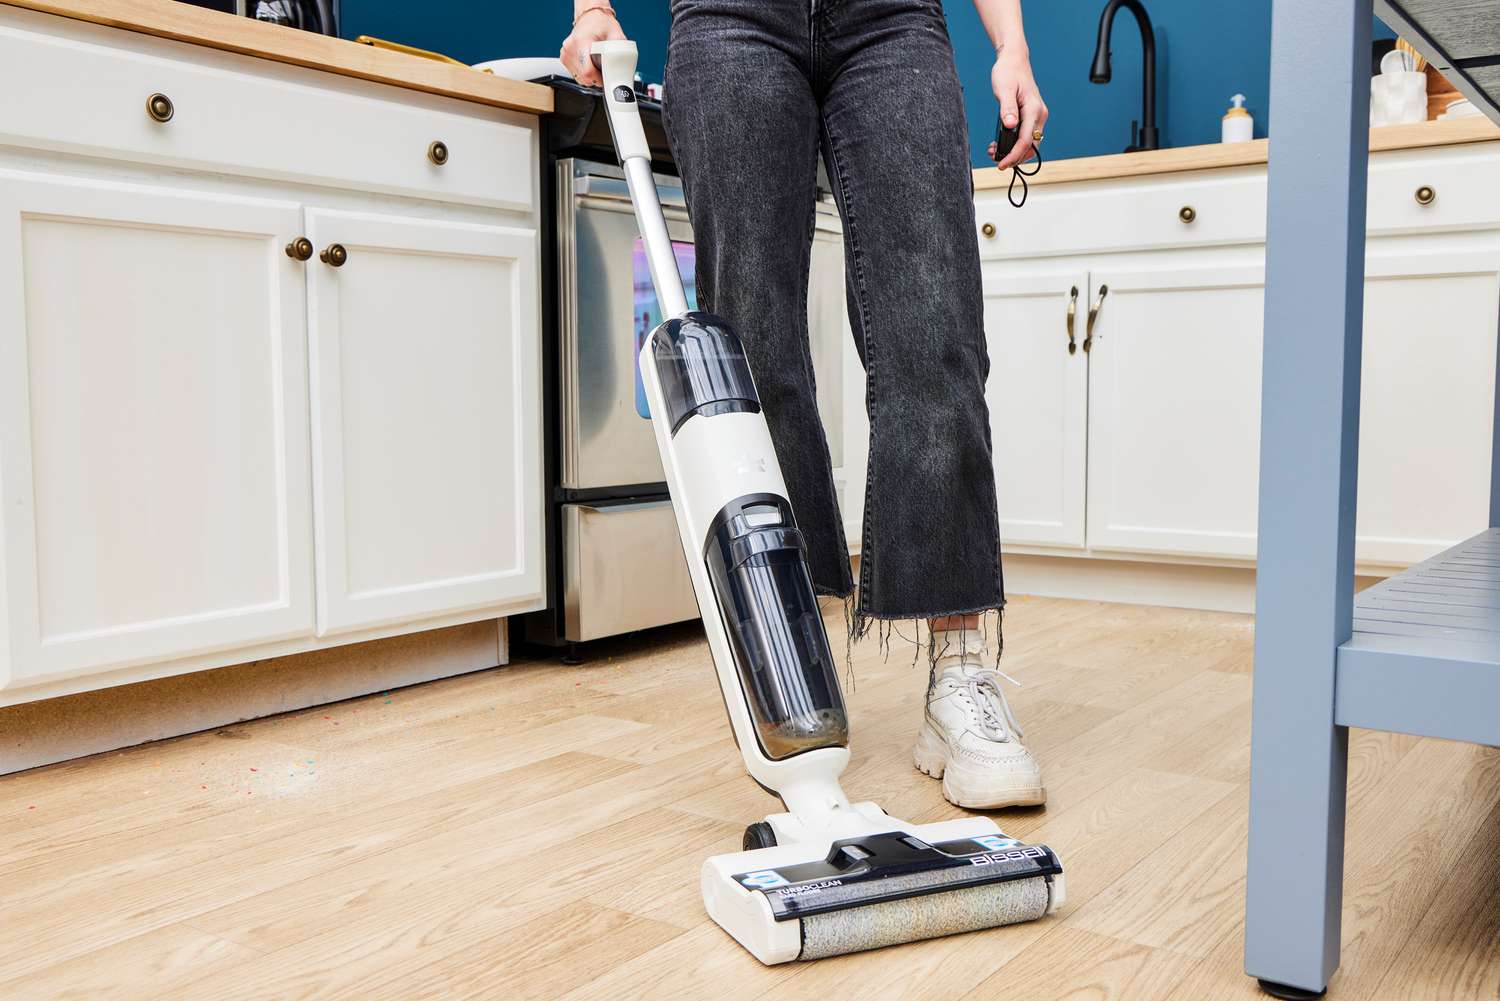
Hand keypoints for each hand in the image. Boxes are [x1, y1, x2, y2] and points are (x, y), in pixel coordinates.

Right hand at [560, 7, 624, 86]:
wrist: (591, 18)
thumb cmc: (603, 25)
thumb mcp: (616, 35)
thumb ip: (620, 52)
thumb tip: (623, 70)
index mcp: (582, 41)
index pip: (588, 71)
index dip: (599, 79)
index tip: (607, 78)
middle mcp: (570, 48)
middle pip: (584, 77)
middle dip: (596, 79)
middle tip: (605, 70)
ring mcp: (565, 53)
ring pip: (579, 78)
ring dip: (590, 77)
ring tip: (597, 65)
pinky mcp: (564, 58)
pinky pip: (576, 75)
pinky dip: (584, 74)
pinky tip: (590, 64)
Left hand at [988, 45, 1047, 169]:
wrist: (1014, 60)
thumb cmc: (1008, 72)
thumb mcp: (1004, 90)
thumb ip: (1007, 108)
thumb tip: (1010, 126)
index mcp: (1034, 109)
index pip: (1025, 141)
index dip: (1013, 156)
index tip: (1000, 164)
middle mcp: (1039, 114)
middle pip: (1031, 146)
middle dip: (1014, 157)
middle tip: (995, 160)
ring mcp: (1037, 116)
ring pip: (1030, 143)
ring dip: (1014, 152)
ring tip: (994, 151)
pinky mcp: (1032, 116)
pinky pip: (1026, 136)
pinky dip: (1015, 144)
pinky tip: (1000, 143)